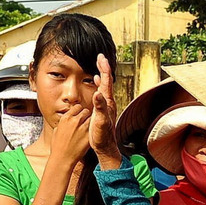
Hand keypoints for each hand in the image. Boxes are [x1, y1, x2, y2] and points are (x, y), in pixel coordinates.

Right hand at [49, 103, 89, 167]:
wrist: (62, 159)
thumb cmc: (57, 146)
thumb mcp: (56, 131)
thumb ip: (63, 122)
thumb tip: (66, 118)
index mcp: (65, 118)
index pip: (77, 107)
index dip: (79, 111)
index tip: (79, 116)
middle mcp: (74, 121)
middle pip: (86, 111)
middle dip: (86, 116)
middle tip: (84, 123)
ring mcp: (82, 128)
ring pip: (91, 118)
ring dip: (90, 122)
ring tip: (87, 129)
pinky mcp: (88, 136)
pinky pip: (93, 128)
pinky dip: (92, 130)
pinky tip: (90, 134)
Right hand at [89, 54, 120, 168]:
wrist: (105, 147)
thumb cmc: (102, 136)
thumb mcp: (99, 121)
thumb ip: (99, 107)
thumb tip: (97, 93)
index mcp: (107, 102)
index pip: (107, 81)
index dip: (104, 68)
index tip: (100, 57)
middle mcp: (109, 102)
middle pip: (108, 81)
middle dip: (104, 68)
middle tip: (100, 57)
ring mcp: (107, 105)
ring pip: (105, 86)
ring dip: (102, 75)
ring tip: (98, 67)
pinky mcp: (104, 110)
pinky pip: (102, 93)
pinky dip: (99, 85)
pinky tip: (96, 85)